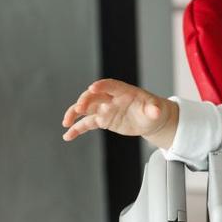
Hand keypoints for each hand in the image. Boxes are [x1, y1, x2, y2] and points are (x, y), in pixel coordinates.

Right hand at [61, 79, 177, 148]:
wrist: (149, 119)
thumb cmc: (152, 110)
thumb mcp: (155, 110)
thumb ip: (153, 109)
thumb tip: (155, 111)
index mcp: (123, 91)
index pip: (110, 85)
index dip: (101, 86)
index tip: (92, 88)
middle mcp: (111, 98)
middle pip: (94, 96)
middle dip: (85, 100)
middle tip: (79, 108)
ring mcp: (105, 109)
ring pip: (86, 109)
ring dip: (74, 113)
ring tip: (66, 123)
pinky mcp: (102, 120)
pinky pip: (87, 123)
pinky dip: (77, 129)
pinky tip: (68, 136)